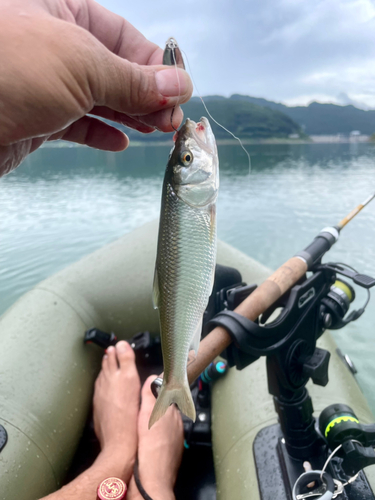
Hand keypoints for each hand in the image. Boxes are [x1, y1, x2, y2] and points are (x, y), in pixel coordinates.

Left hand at [0, 0, 192, 175]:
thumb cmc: (6, 72)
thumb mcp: (81, 65)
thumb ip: (133, 79)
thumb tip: (179, 84)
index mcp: (59, 9)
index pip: (122, 35)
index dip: (155, 64)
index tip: (180, 90)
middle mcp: (51, 44)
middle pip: (114, 69)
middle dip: (147, 95)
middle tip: (171, 120)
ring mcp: (42, 83)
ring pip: (99, 99)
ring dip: (130, 117)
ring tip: (155, 132)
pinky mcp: (34, 118)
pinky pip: (76, 124)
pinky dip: (100, 134)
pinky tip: (119, 142)